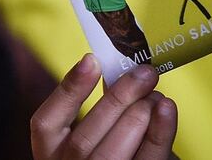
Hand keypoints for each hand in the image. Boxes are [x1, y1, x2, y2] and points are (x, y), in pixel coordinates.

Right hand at [31, 54, 177, 159]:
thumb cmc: (116, 150)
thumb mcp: (98, 133)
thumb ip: (103, 111)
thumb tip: (119, 74)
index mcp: (51, 154)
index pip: (45, 124)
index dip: (68, 91)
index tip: (92, 60)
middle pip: (83, 140)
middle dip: (117, 100)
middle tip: (144, 74)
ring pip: (109, 155)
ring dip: (137, 117)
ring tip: (156, 96)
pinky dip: (159, 134)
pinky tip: (166, 110)